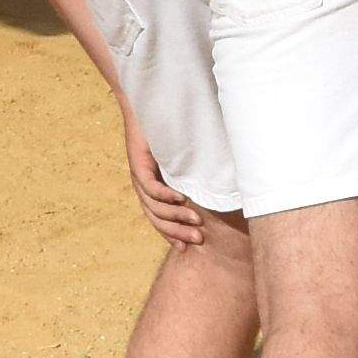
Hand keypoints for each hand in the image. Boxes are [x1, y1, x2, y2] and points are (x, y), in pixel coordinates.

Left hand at [120, 116, 208, 246]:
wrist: (146, 109)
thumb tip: (219, 191)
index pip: (160, 221)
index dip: (172, 236)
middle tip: (199, 239)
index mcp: (152, 191)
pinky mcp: (137, 165)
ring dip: (176, 215)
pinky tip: (181, 198)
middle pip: (158, 219)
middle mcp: (143, 189)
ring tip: (195, 220)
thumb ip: (194, 178)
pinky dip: (166, 195)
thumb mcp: (183, 162)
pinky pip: (150, 187)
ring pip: (155, 207)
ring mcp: (139, 178)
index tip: (188, 248)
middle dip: (178, 232)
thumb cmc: (170, 135)